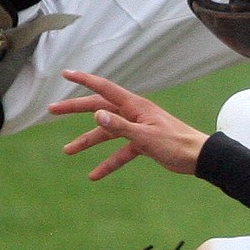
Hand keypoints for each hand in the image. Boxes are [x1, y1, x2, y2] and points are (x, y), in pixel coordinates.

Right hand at [48, 69, 208, 180]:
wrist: (197, 157)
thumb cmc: (175, 143)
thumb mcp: (145, 136)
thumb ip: (120, 126)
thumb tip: (96, 114)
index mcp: (135, 105)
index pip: (105, 88)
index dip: (85, 80)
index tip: (66, 74)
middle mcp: (134, 113)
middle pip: (99, 108)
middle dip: (75, 109)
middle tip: (52, 110)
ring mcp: (137, 127)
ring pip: (107, 132)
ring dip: (88, 141)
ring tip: (67, 151)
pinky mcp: (143, 143)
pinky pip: (120, 152)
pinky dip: (109, 162)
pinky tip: (95, 175)